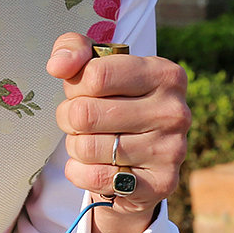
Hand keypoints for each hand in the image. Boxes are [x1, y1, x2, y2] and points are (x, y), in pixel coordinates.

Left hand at [47, 33, 189, 232]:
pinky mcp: (161, 183)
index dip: (76, 86)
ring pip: (86, 147)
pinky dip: (80, 172)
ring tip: (89, 141)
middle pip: (85, 113)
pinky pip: (95, 177)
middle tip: (79, 120)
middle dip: (69, 118)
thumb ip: (73, 49)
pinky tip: (92, 165)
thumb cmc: (114, 101)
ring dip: (74, 146)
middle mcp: (175, 111)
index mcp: (165, 74)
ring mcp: (172, 150)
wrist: (140, 156)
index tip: (83, 91)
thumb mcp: (96, 65)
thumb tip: (58, 66)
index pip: (96, 75)